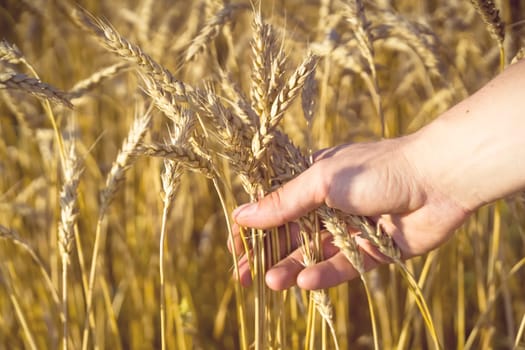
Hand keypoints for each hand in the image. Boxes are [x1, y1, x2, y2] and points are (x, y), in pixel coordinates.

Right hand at [231, 137, 470, 290]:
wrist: (438, 179)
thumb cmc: (377, 168)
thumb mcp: (323, 181)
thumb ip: (284, 202)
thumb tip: (242, 215)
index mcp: (316, 180)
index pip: (276, 205)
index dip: (254, 225)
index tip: (234, 245)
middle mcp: (331, 205)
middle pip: (291, 234)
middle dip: (266, 254)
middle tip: (242, 276)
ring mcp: (351, 229)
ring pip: (314, 254)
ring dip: (291, 267)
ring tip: (270, 282)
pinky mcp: (373, 251)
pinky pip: (344, 266)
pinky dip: (324, 274)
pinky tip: (304, 283)